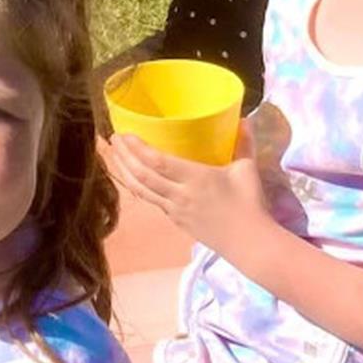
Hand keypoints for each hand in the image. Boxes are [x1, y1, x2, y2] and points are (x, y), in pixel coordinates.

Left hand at [107, 131, 274, 256]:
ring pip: (141, 190)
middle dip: (123, 156)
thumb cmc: (250, 204)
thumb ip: (244, 143)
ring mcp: (174, 209)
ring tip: (114, 155)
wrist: (250, 244)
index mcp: (195, 178)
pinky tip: (132, 178)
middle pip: (141, 174)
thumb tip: (243, 118)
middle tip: (112, 138)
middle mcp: (179, 194)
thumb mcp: (247, 169)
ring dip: (124, 171)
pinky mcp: (175, 221)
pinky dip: (137, 186)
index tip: (124, 133)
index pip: (157, 162)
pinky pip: (151, 200)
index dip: (136, 148)